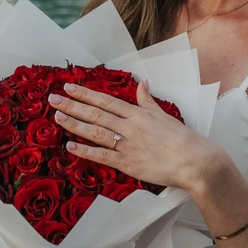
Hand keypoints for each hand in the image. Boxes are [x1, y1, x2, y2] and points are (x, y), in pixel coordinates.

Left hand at [50, 81, 223, 194]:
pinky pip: (103, 156)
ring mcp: (127, 145)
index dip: (85, 94)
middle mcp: (129, 127)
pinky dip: (86, 151)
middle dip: (73, 105)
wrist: (193, 160)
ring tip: (58, 116)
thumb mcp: (162, 113)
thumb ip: (147, 100)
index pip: (106, 100)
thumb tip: (142, 83)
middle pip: (96, 114)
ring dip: (75, 124)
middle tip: (53, 99)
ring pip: (96, 132)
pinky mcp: (128, 164)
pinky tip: (71, 146)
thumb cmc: (180, 138)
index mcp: (137, 114)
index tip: (69, 87)